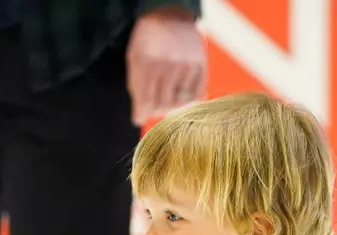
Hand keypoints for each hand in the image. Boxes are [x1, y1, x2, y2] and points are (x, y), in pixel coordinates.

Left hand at [126, 8, 206, 123]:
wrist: (172, 15)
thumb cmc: (149, 39)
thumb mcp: (134, 57)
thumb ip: (135, 87)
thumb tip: (139, 117)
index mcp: (148, 61)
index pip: (145, 101)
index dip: (142, 113)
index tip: (140, 116)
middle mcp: (169, 64)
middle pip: (163, 105)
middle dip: (156, 109)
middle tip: (154, 104)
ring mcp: (187, 64)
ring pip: (180, 102)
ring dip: (171, 105)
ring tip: (166, 95)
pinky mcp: (201, 64)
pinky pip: (197, 95)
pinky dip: (188, 98)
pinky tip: (181, 92)